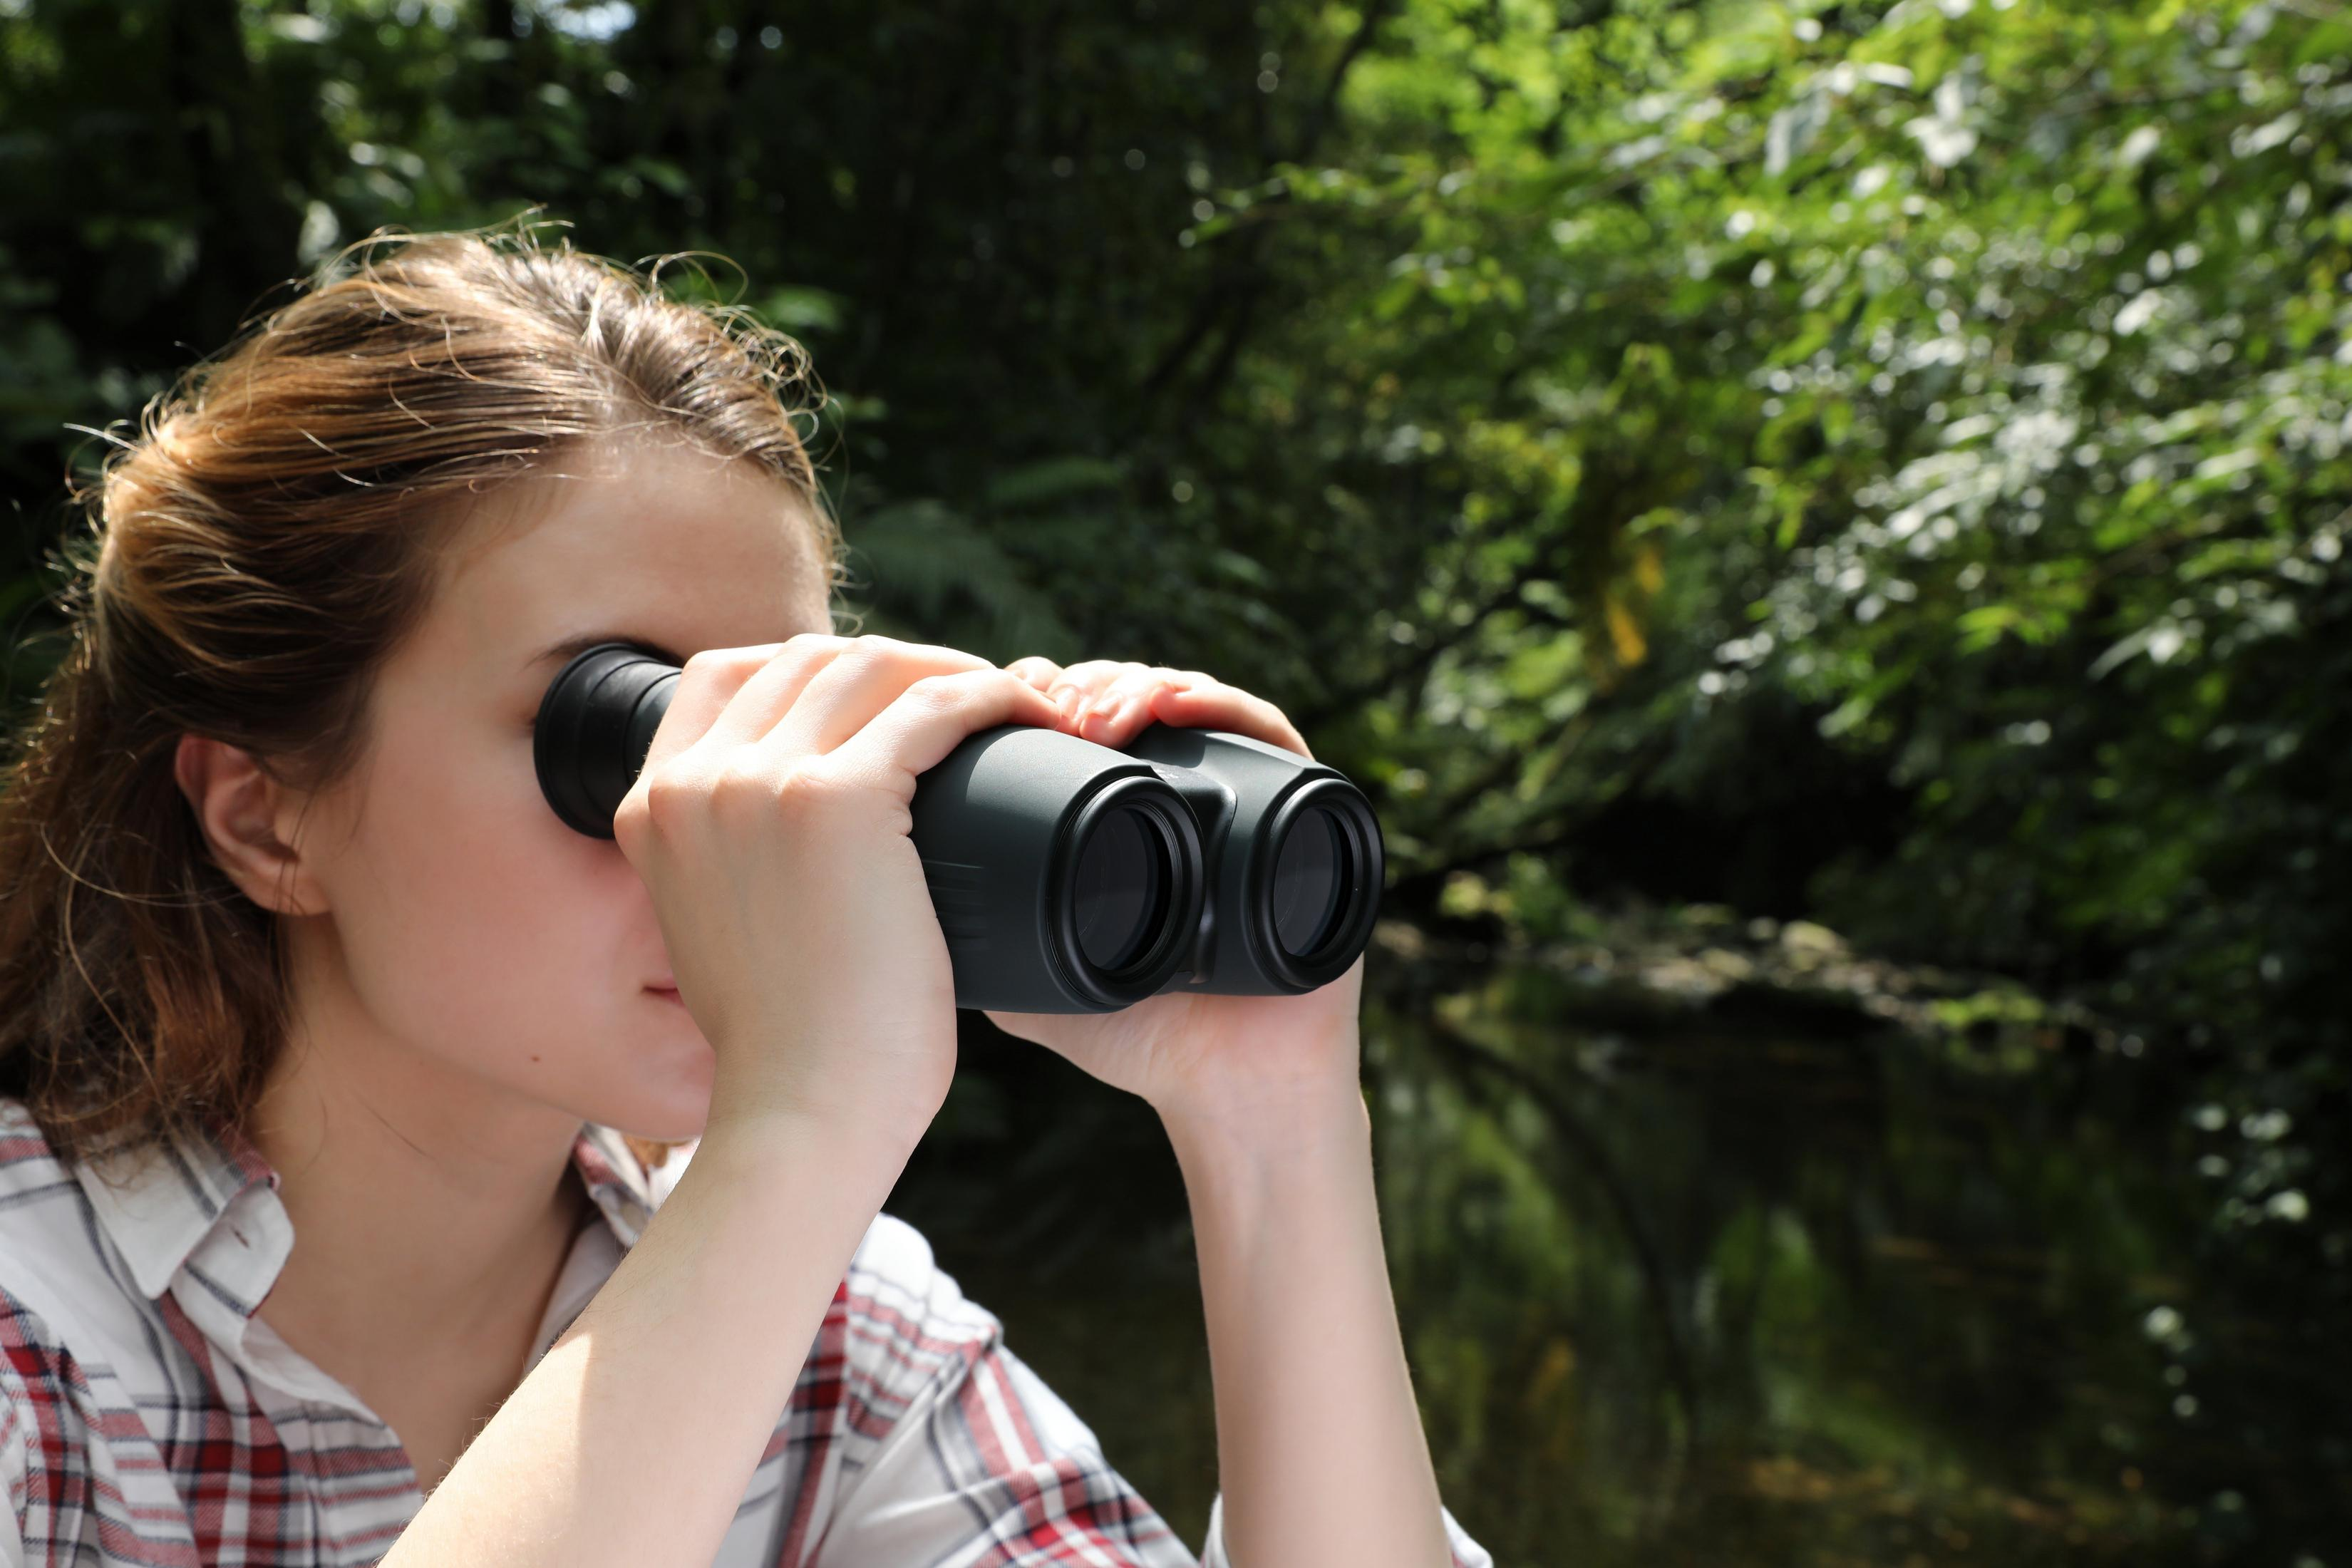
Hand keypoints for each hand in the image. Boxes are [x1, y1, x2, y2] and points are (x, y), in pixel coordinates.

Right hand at [613, 635, 1065, 1159]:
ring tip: (1010, 702)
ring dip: (949, 669)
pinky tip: (1025, 712)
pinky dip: (988, 696)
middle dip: (894, 665)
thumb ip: (736, 865)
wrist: (804, 1114)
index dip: (816, 671)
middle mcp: (694, 781)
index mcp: (654, 808)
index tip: (884, 701)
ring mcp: (759, 783)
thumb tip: (804, 837)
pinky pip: (930, 707)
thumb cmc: (790, 1047)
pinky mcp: (836, 800)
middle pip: (806, 659)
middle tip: (966, 701)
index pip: (728, 675)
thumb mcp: (721, 929)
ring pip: (871, 666)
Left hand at [990, 656, 1367, 1132]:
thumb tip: (898, 893)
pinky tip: (1178, 702)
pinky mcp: (1304, 808)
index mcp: (1127, 817)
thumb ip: (973, 941)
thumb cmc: (1142, 1042)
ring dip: (1141, 685)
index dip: (1040, 694)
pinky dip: (1223, 703)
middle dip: (1085, 685)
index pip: (1083, 720)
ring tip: (1099, 713)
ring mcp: (1246, 798)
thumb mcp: (1032, 979)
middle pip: (1134, 698)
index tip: (997, 701)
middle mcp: (1188, 795)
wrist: (1229, 1089)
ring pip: (1192, 702)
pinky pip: (1268, 733)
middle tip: (1050, 707)